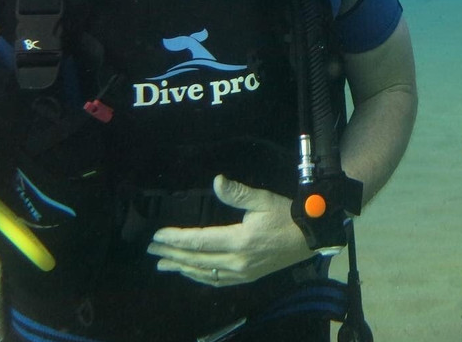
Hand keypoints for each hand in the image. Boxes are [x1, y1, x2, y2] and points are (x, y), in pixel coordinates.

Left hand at [147, 176, 312, 287]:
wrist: (310, 238)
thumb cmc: (287, 215)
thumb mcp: (263, 200)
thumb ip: (237, 193)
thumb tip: (216, 181)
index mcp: (239, 240)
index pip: (199, 240)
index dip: (176, 239)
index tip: (158, 236)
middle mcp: (237, 261)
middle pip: (196, 259)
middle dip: (171, 254)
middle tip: (151, 250)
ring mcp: (242, 272)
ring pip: (203, 272)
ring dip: (181, 268)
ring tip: (163, 264)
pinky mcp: (247, 277)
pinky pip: (216, 280)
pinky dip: (199, 276)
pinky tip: (190, 272)